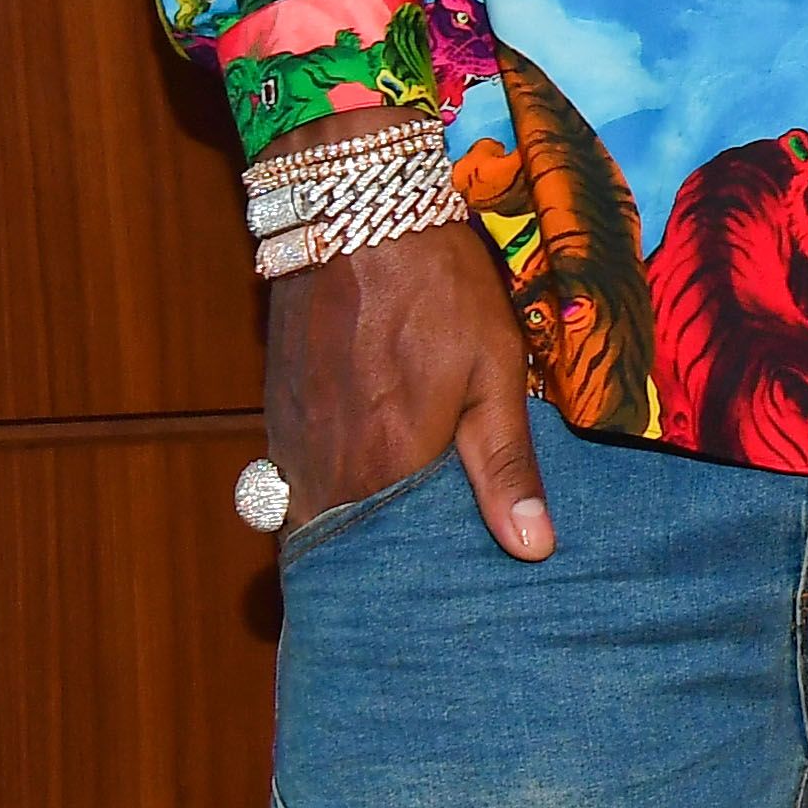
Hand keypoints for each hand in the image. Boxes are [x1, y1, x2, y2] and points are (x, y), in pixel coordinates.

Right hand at [263, 215, 554, 558]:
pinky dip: (329, 487)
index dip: (426, 583)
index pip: (396, 567)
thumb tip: (533, 549)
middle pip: (351, 550)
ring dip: (355, 526)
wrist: (356, 212)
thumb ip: (505, 465)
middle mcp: (322, 474)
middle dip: (386, 565)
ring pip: (318, 517)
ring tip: (403, 532)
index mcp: (383, 472)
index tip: (454, 595)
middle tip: (431, 572)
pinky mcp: (274, 414)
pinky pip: (295, 479)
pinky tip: (367, 473)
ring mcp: (288, 444)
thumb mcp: (493, 370)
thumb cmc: (438, 290)